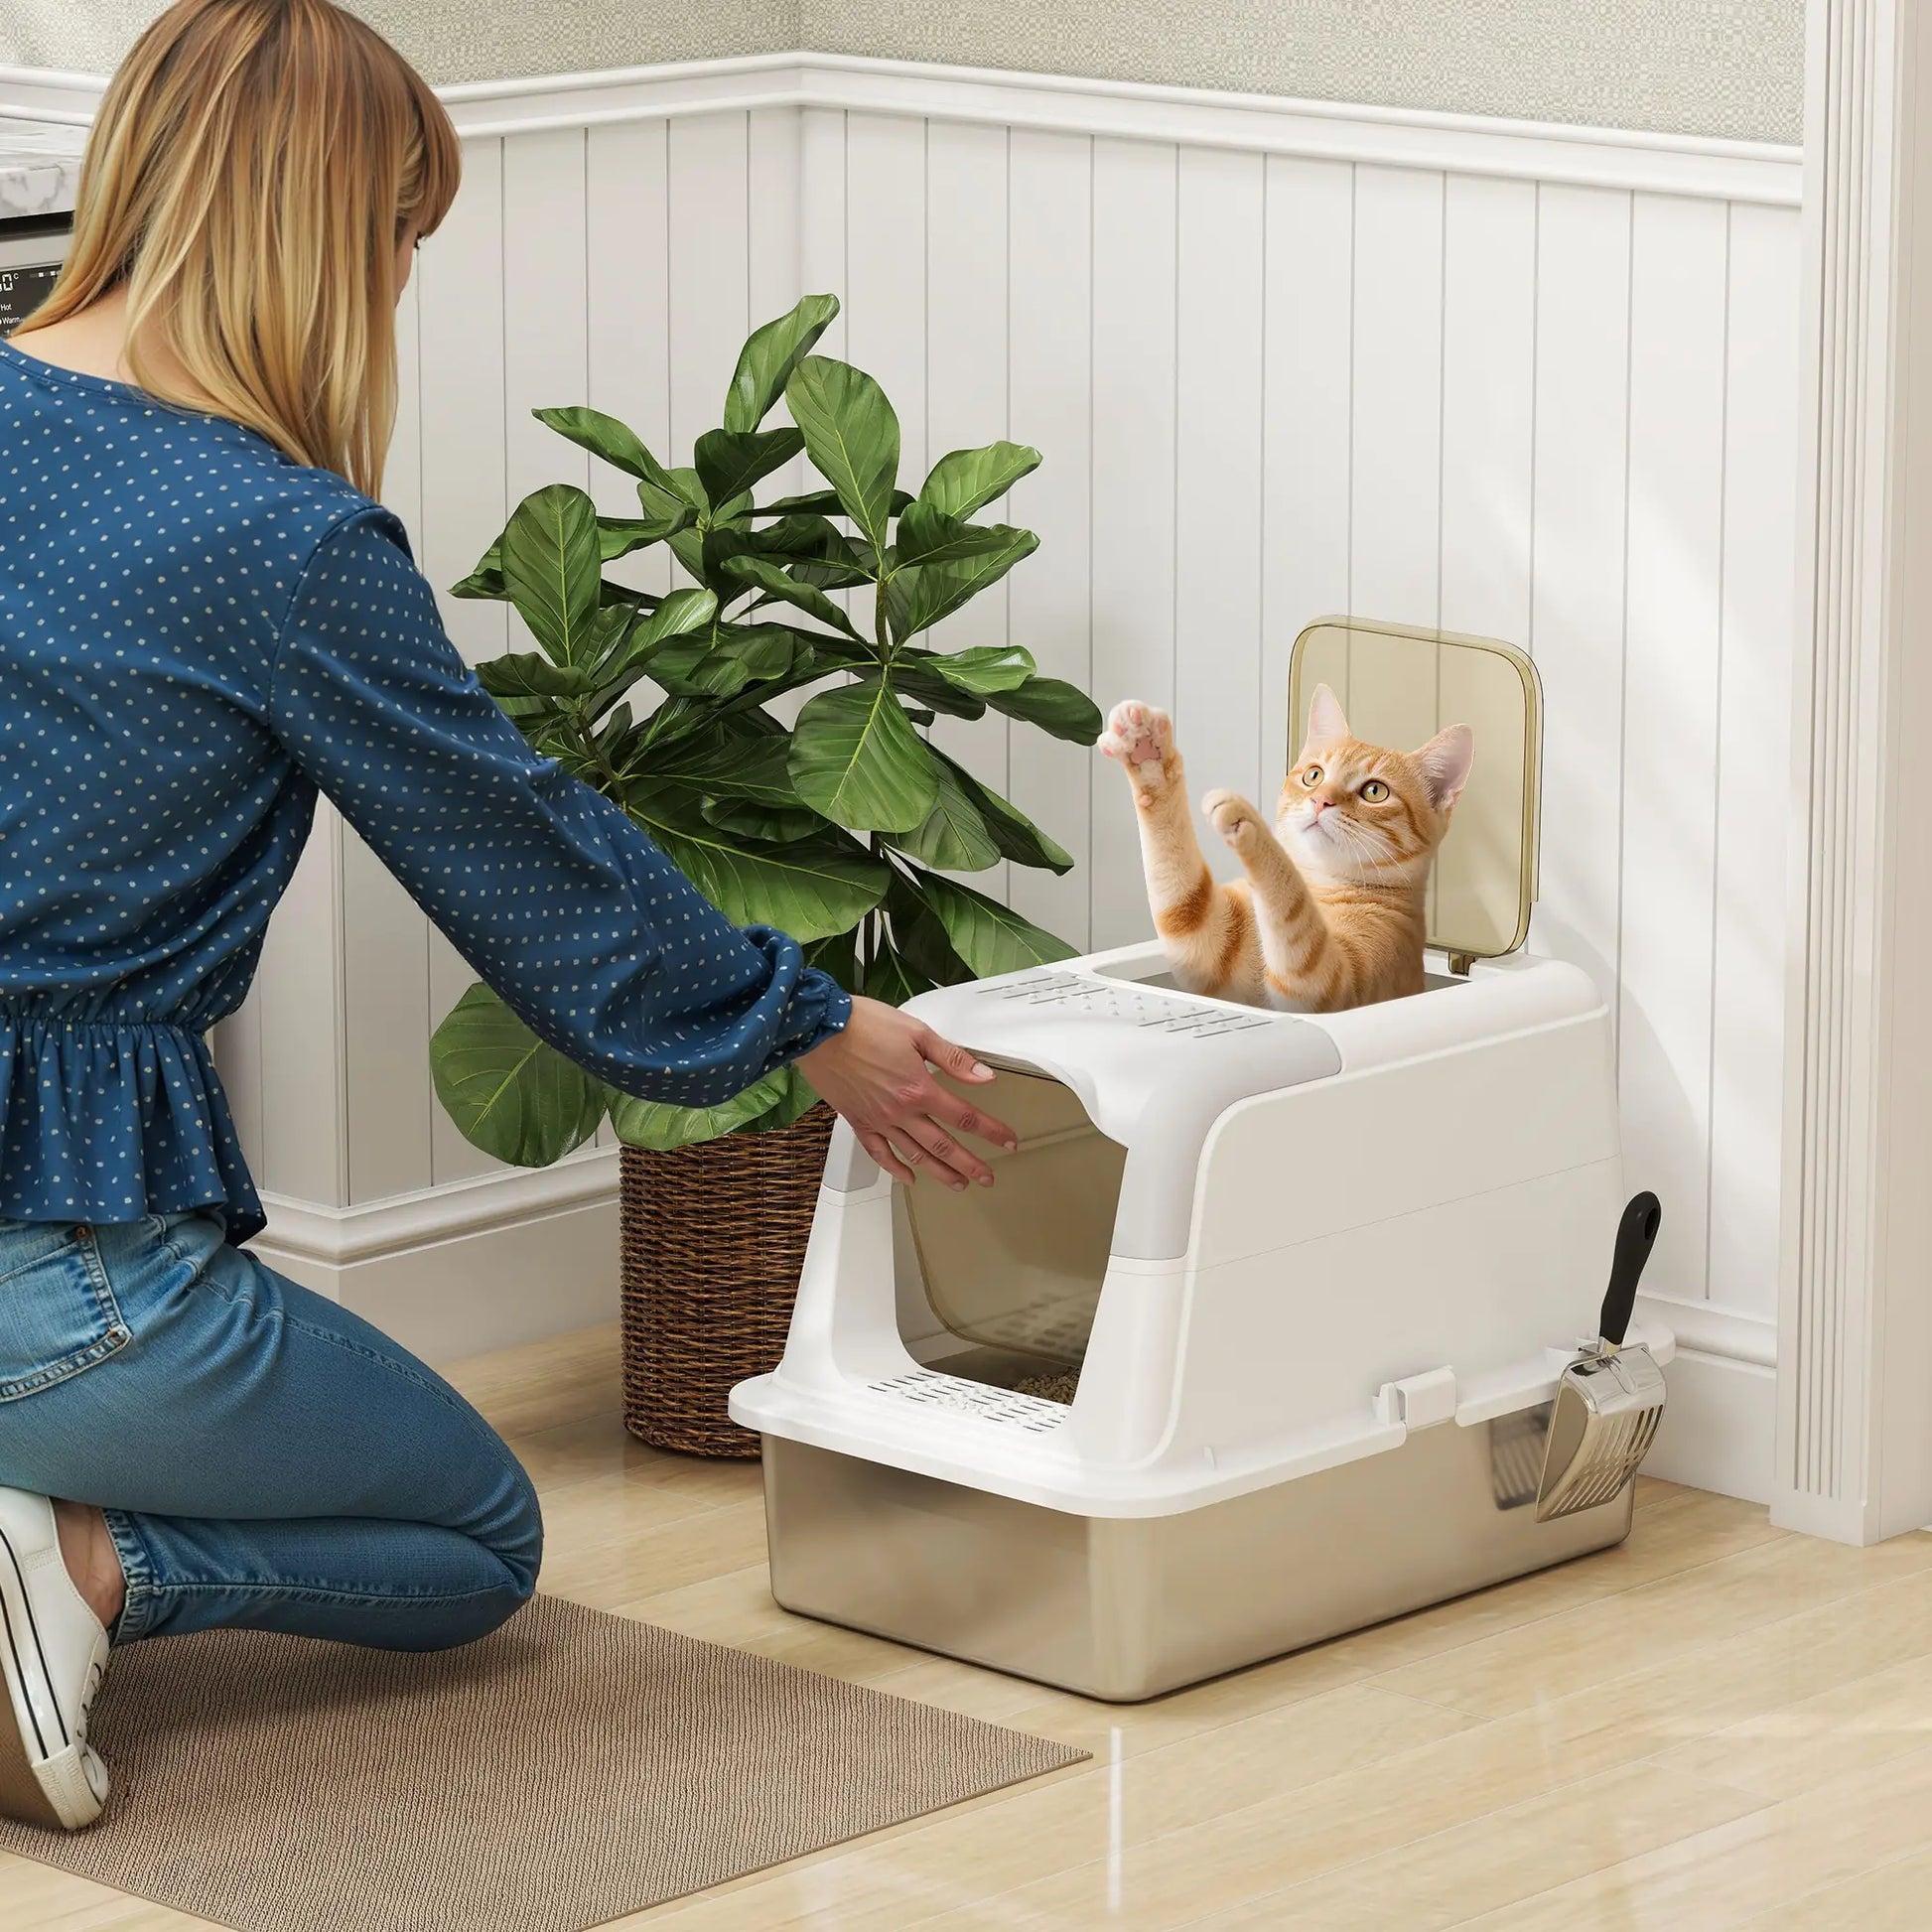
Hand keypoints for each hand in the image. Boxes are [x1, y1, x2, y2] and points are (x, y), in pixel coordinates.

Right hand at [798, 995, 1017, 1188]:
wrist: (819, 1030)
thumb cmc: (866, 1024)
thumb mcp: (917, 1032)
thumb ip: (953, 1058)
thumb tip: (985, 1077)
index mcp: (920, 1089)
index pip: (965, 1117)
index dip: (991, 1131)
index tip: (1009, 1142)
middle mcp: (902, 1112)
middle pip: (944, 1145)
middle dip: (970, 1164)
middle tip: (988, 1178)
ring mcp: (879, 1121)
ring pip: (915, 1154)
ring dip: (940, 1173)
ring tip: (959, 1183)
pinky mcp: (858, 1122)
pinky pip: (879, 1153)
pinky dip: (895, 1169)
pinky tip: (909, 1177)